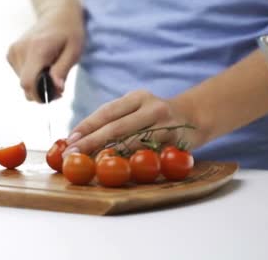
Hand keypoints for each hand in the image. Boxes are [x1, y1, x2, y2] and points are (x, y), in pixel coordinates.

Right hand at [7, 0, 83, 101]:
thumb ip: (63, 70)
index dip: (40, 95)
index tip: (56, 95)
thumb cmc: (70, 32)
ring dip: (38, 83)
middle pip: (25, 85)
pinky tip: (43, 66)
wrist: (58, 14)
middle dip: (42, 91)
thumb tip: (56, 89)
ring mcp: (13, 51)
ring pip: (23, 82)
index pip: (28, 82)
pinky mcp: (11, 53)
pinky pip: (20, 75)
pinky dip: (32, 76)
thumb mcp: (74, 51)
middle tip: (59, 85)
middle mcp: (20, 50)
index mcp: (37, 49)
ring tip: (52, 71)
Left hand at [63, 90, 201, 156]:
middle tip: (73, 154)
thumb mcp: (139, 108)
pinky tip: (120, 169)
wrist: (197, 116)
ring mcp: (166, 125)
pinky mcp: (176, 142)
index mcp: (137, 97)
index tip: (70, 139)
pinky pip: (151, 155)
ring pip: (133, 142)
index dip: (87, 126)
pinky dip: (134, 162)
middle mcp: (151, 108)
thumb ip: (117, 119)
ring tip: (91, 164)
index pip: (107, 111)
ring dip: (110, 155)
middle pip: (116, 127)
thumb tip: (79, 138)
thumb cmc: (158, 116)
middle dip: (91, 142)